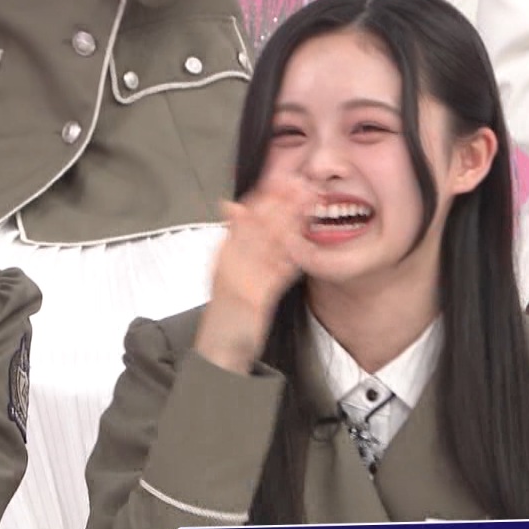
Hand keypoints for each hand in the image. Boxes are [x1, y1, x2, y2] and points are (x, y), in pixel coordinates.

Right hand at [194, 155, 315, 373]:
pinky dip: (289, 258)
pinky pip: (276, 275)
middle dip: (282, 203)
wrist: (219, 350)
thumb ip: (234, 240)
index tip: (285, 178)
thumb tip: (232, 205)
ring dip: (291, 223)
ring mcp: (240, 281)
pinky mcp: (254, 300)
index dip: (265, 196)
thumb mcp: (227, 271)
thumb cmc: (230, 311)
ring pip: (268, 244)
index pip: (245, 217)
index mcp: (223, 255)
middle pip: (257, 226)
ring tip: (309, 205)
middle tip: (304, 184)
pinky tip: (303, 244)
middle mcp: (229, 264)